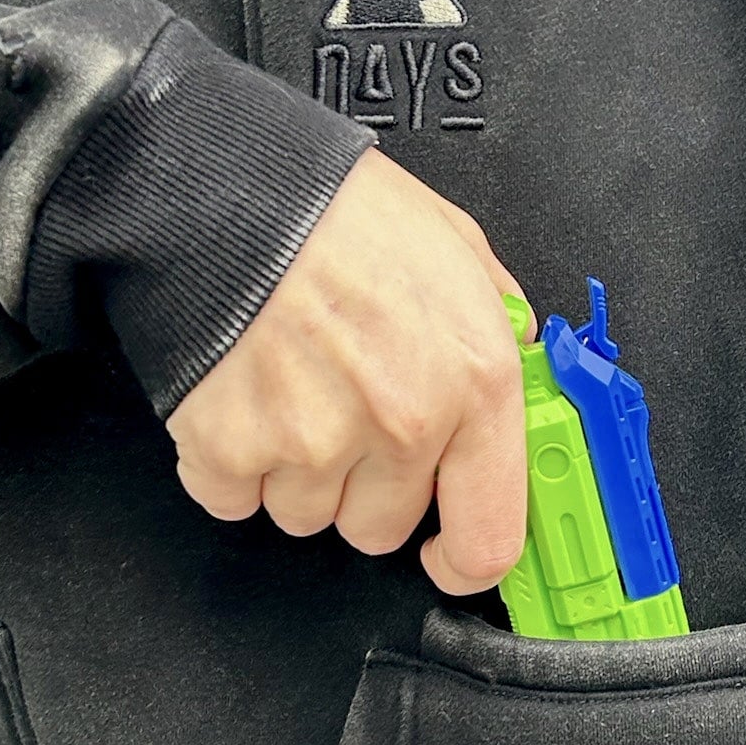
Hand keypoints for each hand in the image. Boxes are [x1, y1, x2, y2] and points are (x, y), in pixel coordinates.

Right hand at [165, 147, 535, 593]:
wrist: (227, 185)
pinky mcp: (231, 449)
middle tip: (344, 412)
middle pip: (381, 529)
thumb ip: (496, 322)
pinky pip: (233, 499)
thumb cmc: (337, 208)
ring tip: (290, 387)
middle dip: (364, 486)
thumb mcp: (459, 249)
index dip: (464, 558)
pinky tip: (242, 399)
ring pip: (307, 516)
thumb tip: (518, 365)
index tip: (447, 553)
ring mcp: (315, 444)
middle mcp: (402, 424)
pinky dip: (230, 463)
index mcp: (474, 381)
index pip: (490, 536)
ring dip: (297, 471)